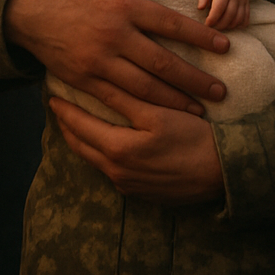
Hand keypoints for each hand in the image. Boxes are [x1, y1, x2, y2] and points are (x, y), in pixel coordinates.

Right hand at [4, 0, 229, 113]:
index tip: (224, 47)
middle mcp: (114, 35)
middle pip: (163, 63)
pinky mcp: (84, 79)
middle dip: (195, 79)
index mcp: (123, 5)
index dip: (200, 37)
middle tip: (221, 91)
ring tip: (199, 110)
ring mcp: (98, 61)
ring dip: (174, 100)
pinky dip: (142, 110)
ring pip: (144, 87)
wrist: (25, 9)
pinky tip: (159, 116)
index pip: (171, 24)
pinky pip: (117, 100)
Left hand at [49, 89, 223, 204]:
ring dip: (84, 140)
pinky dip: (102, 152)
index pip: (80, 127)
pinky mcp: (141, 192)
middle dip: (68, 127)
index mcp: (117, 150)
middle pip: (82, 147)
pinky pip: (111, 169)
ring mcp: (128, 185)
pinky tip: (106, 140)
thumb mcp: (157, 114)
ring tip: (78, 121)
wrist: (223, 173)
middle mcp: (116, 172)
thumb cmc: (193, 137)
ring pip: (95, 159)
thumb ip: (125, 100)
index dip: (65, 110)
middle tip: (58, 108)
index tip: (52, 95)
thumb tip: (97, 82)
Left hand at [197, 0, 249, 28]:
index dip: (213, 18)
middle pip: (229, 15)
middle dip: (219, 25)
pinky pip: (246, 18)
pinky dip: (238, 25)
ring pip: (238, 19)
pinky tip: (230, 25)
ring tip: (219, 26)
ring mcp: (243, 0)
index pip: (219, 7)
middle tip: (211, 27)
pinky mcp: (247, 3)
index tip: (206, 23)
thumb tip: (200, 8)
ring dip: (228, 26)